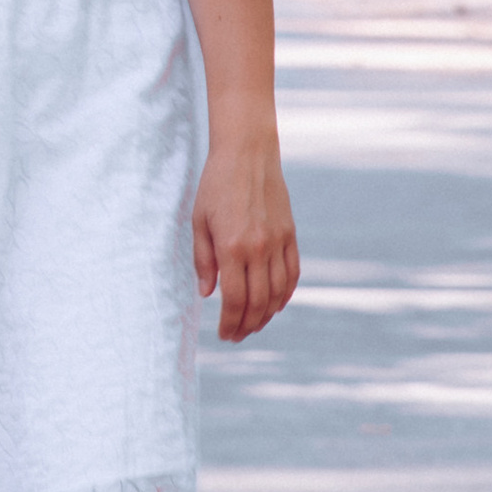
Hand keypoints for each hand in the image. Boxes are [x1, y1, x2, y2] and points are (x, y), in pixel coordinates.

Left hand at [194, 127, 298, 341]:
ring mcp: (278, 242)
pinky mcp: (290, 235)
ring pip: (278, 292)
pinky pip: (293, 274)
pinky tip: (274, 304)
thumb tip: (208, 294)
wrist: (247, 155)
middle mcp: (259, 248)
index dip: (230, 322)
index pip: (235, 299)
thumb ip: (203, 261)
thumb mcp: (199, 222)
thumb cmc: (215, 186)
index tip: (224, 335)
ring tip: (253, 325)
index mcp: (232, 247)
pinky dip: (285, 294)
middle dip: (247, 325)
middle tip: (236, 336)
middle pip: (258, 302)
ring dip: (267, 315)